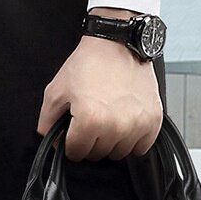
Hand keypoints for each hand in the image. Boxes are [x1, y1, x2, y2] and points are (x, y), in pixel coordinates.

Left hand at [36, 8, 162, 161]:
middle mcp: (115, 126)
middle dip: (91, 141)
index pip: (76, 153)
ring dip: (112, 142)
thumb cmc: (90, 64)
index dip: (71, 142)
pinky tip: (126, 122)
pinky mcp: (152, 122)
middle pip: (97, 155)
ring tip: (110, 118)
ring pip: (119, 154)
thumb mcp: (56, 90)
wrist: (118, 44)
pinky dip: (133, 140)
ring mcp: (136, 125)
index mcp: (90, 120)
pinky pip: (140, 148)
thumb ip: (48, 122)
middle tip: (93, 119)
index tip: (75, 130)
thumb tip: (52, 142)